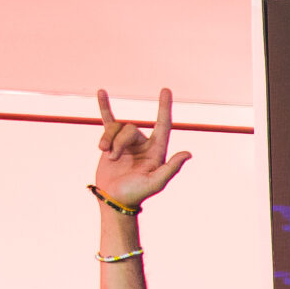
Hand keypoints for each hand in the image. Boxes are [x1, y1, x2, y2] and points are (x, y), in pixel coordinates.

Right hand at [93, 89, 191, 207]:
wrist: (114, 198)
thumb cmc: (137, 193)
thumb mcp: (156, 183)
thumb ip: (171, 168)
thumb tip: (188, 153)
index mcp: (157, 151)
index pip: (163, 124)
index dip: (164, 107)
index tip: (165, 90)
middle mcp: (144, 144)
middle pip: (130, 129)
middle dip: (119, 142)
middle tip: (114, 159)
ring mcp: (128, 142)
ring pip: (116, 128)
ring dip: (108, 140)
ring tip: (105, 155)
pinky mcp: (112, 142)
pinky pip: (108, 121)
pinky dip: (105, 107)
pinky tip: (101, 92)